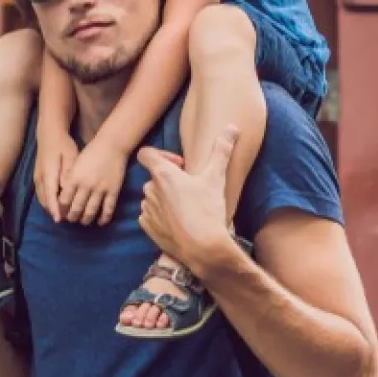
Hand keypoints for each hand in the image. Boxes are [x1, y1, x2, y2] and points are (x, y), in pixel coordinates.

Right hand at [33, 129, 77, 219]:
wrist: (49, 134)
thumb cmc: (63, 144)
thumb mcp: (70, 156)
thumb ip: (68, 173)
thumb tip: (67, 189)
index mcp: (48, 173)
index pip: (50, 195)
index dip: (54, 208)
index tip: (59, 220)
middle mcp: (40, 178)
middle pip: (45, 200)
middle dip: (53, 211)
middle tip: (66, 219)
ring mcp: (37, 178)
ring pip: (42, 198)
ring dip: (50, 207)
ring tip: (63, 214)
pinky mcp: (37, 178)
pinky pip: (41, 194)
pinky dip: (48, 202)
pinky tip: (57, 205)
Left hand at [57, 137, 127, 225]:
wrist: (112, 145)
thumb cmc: (91, 152)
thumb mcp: (75, 164)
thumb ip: (69, 179)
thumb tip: (63, 196)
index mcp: (74, 178)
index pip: (64, 200)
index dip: (61, 210)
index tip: (61, 213)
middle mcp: (86, 185)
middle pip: (76, 208)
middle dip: (72, 217)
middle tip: (71, 220)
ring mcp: (100, 189)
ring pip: (91, 211)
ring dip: (86, 219)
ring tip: (84, 222)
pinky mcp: (113, 191)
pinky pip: (108, 209)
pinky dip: (103, 218)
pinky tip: (101, 222)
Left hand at [137, 125, 239, 272]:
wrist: (203, 248)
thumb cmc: (208, 211)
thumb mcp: (216, 178)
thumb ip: (221, 150)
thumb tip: (232, 127)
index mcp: (163, 174)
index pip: (146, 153)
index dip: (161, 155)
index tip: (180, 166)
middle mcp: (150, 190)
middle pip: (154, 177)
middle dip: (169, 181)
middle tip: (190, 190)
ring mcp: (147, 210)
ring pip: (152, 197)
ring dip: (165, 199)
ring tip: (187, 208)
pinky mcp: (147, 227)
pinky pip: (149, 215)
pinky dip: (161, 216)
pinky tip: (179, 222)